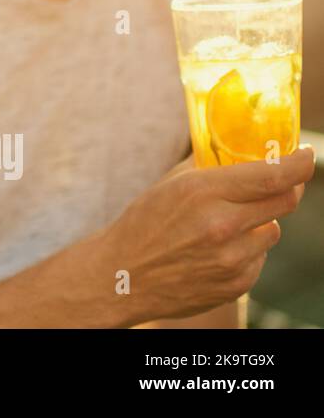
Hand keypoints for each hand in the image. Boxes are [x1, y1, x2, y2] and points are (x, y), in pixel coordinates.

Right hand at [97, 146, 313, 324]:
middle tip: (280, 180)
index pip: (273, 174)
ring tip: (225, 225)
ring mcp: (233, 258)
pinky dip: (246, 248)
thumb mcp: (169, 184)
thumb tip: (238, 146)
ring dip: (260, 222)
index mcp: (203, 192)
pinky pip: (259, 256)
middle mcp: (222, 225)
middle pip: (285, 200)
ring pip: (272, 229)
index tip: (307, 154)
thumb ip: (208, 166)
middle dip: (288, 187)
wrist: (124, 276)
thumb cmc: (144, 224)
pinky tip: (216, 250)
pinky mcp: (237, 282)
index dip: (300, 163)